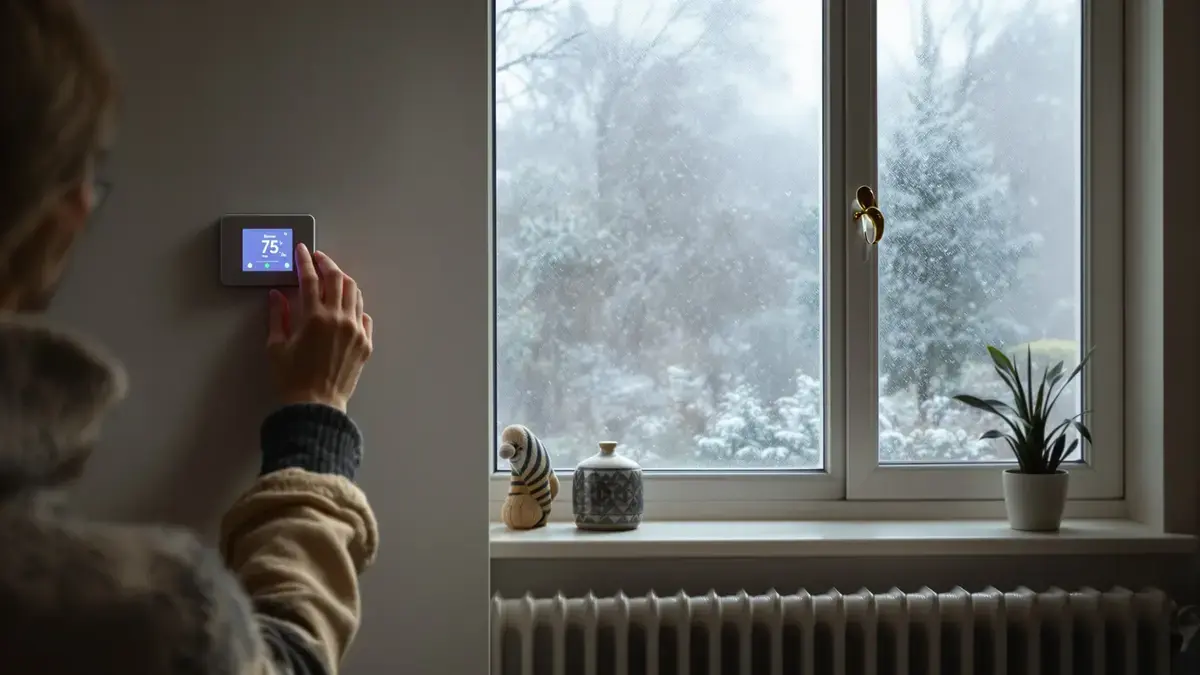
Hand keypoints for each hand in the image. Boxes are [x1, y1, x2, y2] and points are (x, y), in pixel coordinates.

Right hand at [266, 244, 372, 411]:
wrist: (315, 407)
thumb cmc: (291, 380)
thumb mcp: (276, 346)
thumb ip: (277, 316)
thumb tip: (277, 295)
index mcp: (314, 318)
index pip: (311, 278)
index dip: (304, 261)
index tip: (301, 251)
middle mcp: (339, 320)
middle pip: (338, 279)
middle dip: (327, 264)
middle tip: (318, 259)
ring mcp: (356, 331)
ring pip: (355, 294)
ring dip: (343, 281)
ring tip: (332, 278)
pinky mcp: (365, 344)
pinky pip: (364, 316)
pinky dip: (355, 306)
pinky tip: (346, 306)